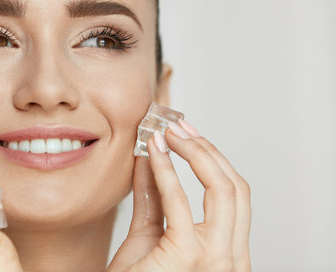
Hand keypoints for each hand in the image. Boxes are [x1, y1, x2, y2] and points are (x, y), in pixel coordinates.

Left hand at [108, 120, 250, 271]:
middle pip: (236, 188)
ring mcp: (215, 258)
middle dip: (207, 150)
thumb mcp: (149, 230)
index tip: (187, 135)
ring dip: (194, 152)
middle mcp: (230, 257)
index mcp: (225, 250)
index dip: (213, 159)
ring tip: (166, 132)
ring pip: (223, 189)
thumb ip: (154, 194)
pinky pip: (180, 200)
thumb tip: (151, 154)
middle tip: (178, 127)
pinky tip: (152, 150)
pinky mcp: (188, 255)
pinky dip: (167, 168)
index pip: (234, 195)